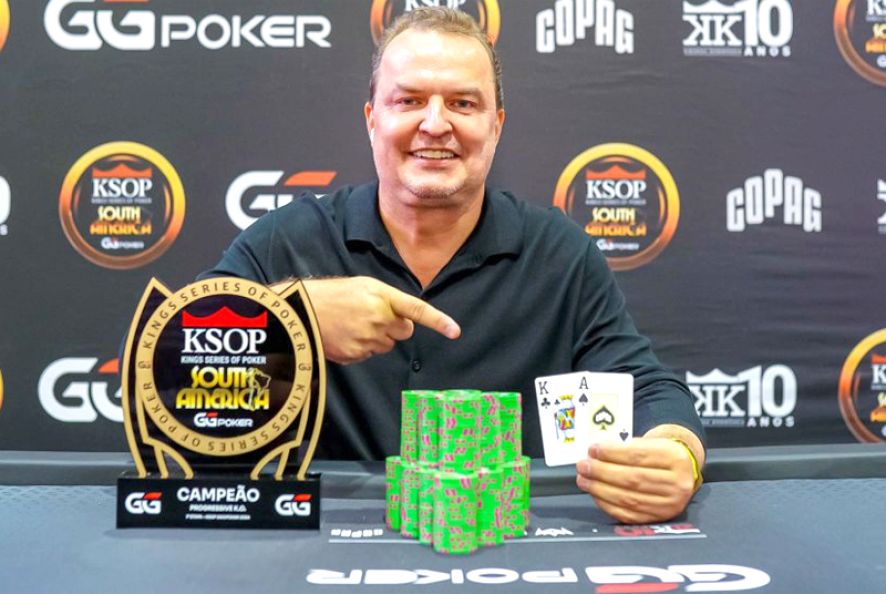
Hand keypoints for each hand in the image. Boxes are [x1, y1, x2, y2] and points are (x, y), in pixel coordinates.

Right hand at [302, 276, 460, 364]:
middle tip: (373, 317)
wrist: (301, 312)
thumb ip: (387, 300)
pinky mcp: (357, 354)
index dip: (438, 321)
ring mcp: (368, 339)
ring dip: (377, 337)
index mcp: (382, 296)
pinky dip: (362, 347)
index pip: (417, 310)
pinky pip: (370, 354)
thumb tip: (403, 320)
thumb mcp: (362, 286)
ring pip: (387, 344)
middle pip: (405, 331)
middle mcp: (379, 318)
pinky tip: (346, 335)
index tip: (455, 332)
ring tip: (353, 324)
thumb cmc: (332, 295)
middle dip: (395, 327)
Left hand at [575, 437, 696, 523]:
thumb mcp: (651, 443)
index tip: (593, 450)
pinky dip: (608, 505)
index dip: (612, 454)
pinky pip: (628, 515)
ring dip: (600, 489)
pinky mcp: (659, 519)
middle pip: (633, 478)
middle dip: (602, 472)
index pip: (638, 456)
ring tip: (584, 480)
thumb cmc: (660, 456)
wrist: (682, 473)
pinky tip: (596, 494)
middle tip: (584, 466)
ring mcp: (669, 504)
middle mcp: (677, 483)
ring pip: (629, 498)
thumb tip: (596, 454)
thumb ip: (626, 447)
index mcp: (675, 458)